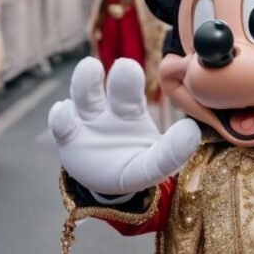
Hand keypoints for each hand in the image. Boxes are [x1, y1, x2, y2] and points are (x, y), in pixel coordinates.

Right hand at [48, 57, 201, 195]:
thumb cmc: (135, 166)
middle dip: (104, 75)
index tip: (127, 66)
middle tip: (123, 66)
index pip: (128, 88)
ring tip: (91, 69)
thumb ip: (171, 152)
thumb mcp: (154, 165)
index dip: (127, 76)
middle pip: (104, 83)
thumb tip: (192, 130)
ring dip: (84, 82)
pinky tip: (65, 112)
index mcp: (128, 109)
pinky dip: (61, 116)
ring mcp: (84, 122)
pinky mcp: (68, 138)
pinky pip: (61, 122)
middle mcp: (105, 109)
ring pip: (81, 95)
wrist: (109, 188)